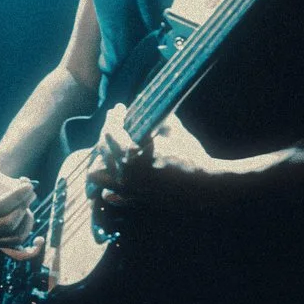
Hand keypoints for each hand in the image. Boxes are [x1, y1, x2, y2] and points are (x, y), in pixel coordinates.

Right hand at [0, 160, 40, 258]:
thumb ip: (8, 181)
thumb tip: (28, 186)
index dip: (17, 197)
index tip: (29, 186)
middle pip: (9, 223)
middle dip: (24, 206)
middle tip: (31, 192)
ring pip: (17, 236)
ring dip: (28, 219)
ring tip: (27, 204)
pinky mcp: (2, 245)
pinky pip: (19, 254)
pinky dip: (32, 250)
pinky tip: (40, 239)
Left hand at [88, 106, 249, 222]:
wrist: (205, 185)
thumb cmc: (190, 155)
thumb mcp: (172, 130)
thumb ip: (152, 118)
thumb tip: (142, 106)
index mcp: (131, 156)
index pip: (110, 132)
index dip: (113, 117)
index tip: (117, 108)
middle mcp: (125, 174)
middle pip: (102, 149)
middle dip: (107, 132)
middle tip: (115, 122)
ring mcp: (128, 188)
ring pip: (98, 172)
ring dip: (101, 157)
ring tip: (110, 146)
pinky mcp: (134, 197)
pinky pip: (110, 188)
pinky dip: (109, 177)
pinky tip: (116, 167)